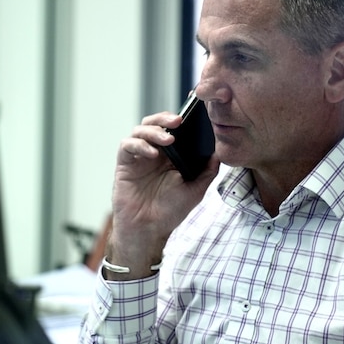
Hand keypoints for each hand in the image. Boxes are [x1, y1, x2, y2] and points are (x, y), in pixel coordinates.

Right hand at [105, 111, 218, 279]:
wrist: (149, 230)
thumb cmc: (170, 211)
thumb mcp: (195, 191)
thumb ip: (207, 172)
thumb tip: (218, 154)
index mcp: (170, 155)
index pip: (173, 129)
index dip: (180, 118)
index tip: (193, 113)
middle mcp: (154, 152)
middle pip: (155, 123)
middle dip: (165, 118)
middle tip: (178, 121)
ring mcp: (138, 157)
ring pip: (140, 130)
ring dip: (154, 130)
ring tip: (169, 139)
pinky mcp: (125, 164)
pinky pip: (127, 145)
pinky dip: (139, 145)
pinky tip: (151, 154)